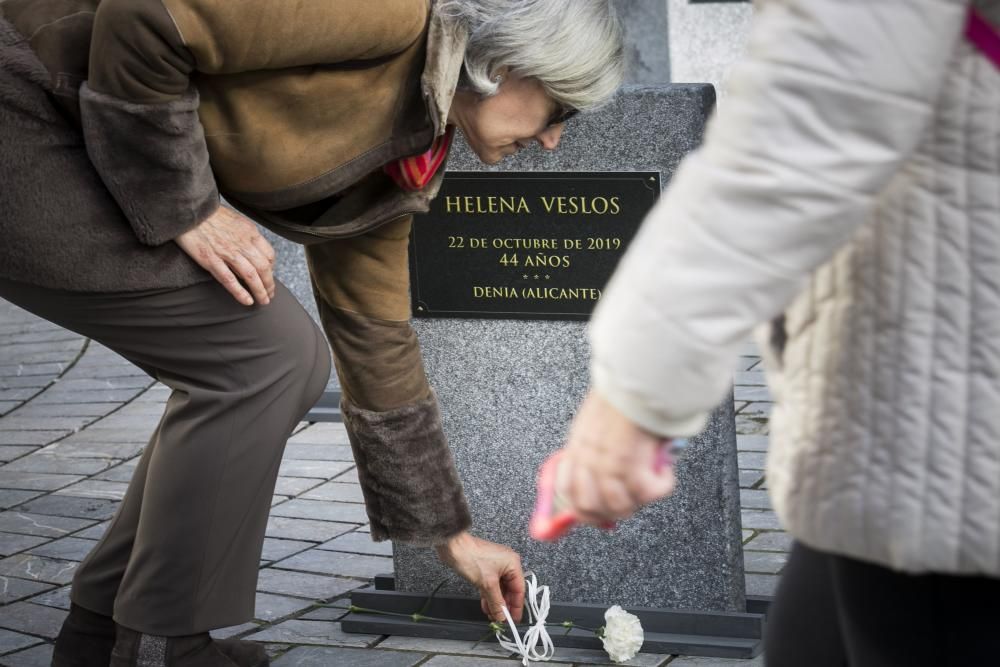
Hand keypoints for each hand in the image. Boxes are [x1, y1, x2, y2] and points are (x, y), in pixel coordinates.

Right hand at [175, 206, 275, 305]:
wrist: (188, 209)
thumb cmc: (210, 214)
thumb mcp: (236, 220)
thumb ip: (246, 235)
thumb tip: (252, 251)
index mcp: (249, 232)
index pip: (269, 255)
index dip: (272, 269)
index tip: (269, 276)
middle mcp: (242, 243)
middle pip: (264, 268)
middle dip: (269, 284)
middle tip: (270, 295)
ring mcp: (226, 252)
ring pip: (251, 276)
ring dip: (260, 291)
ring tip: (263, 301)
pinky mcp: (210, 259)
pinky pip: (229, 279)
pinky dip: (240, 292)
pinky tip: (247, 301)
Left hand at [435, 532, 524, 622]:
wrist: (453, 546)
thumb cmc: (471, 557)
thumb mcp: (487, 584)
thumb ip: (496, 602)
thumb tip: (502, 616)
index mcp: (513, 564)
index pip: (519, 589)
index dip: (517, 606)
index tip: (514, 620)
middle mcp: (507, 564)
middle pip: (510, 590)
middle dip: (505, 605)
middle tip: (502, 620)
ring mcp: (496, 566)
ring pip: (500, 589)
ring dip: (496, 603)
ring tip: (492, 616)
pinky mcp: (486, 569)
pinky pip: (492, 586)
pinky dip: (489, 596)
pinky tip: (487, 607)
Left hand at [558, 390, 676, 526]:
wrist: (638, 378)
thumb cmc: (624, 393)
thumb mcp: (599, 418)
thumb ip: (599, 445)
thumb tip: (610, 472)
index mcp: (577, 445)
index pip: (566, 490)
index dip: (581, 510)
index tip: (598, 516)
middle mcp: (587, 458)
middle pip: (588, 507)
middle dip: (611, 513)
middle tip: (632, 504)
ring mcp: (606, 464)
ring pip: (617, 506)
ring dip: (637, 502)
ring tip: (651, 486)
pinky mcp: (631, 465)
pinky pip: (647, 493)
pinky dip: (660, 487)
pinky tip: (665, 472)